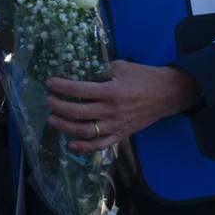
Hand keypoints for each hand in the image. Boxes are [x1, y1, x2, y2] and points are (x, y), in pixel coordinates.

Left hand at [45, 60, 201, 153]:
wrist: (166, 94)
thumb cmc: (143, 76)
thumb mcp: (121, 67)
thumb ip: (100, 69)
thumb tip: (80, 69)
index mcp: (111, 91)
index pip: (80, 90)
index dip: (62, 86)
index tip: (49, 83)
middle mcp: (112, 111)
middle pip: (79, 112)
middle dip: (59, 106)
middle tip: (48, 100)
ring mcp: (117, 125)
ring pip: (86, 131)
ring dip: (66, 127)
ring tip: (52, 120)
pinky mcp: (122, 135)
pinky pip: (101, 145)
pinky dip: (84, 147)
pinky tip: (70, 144)